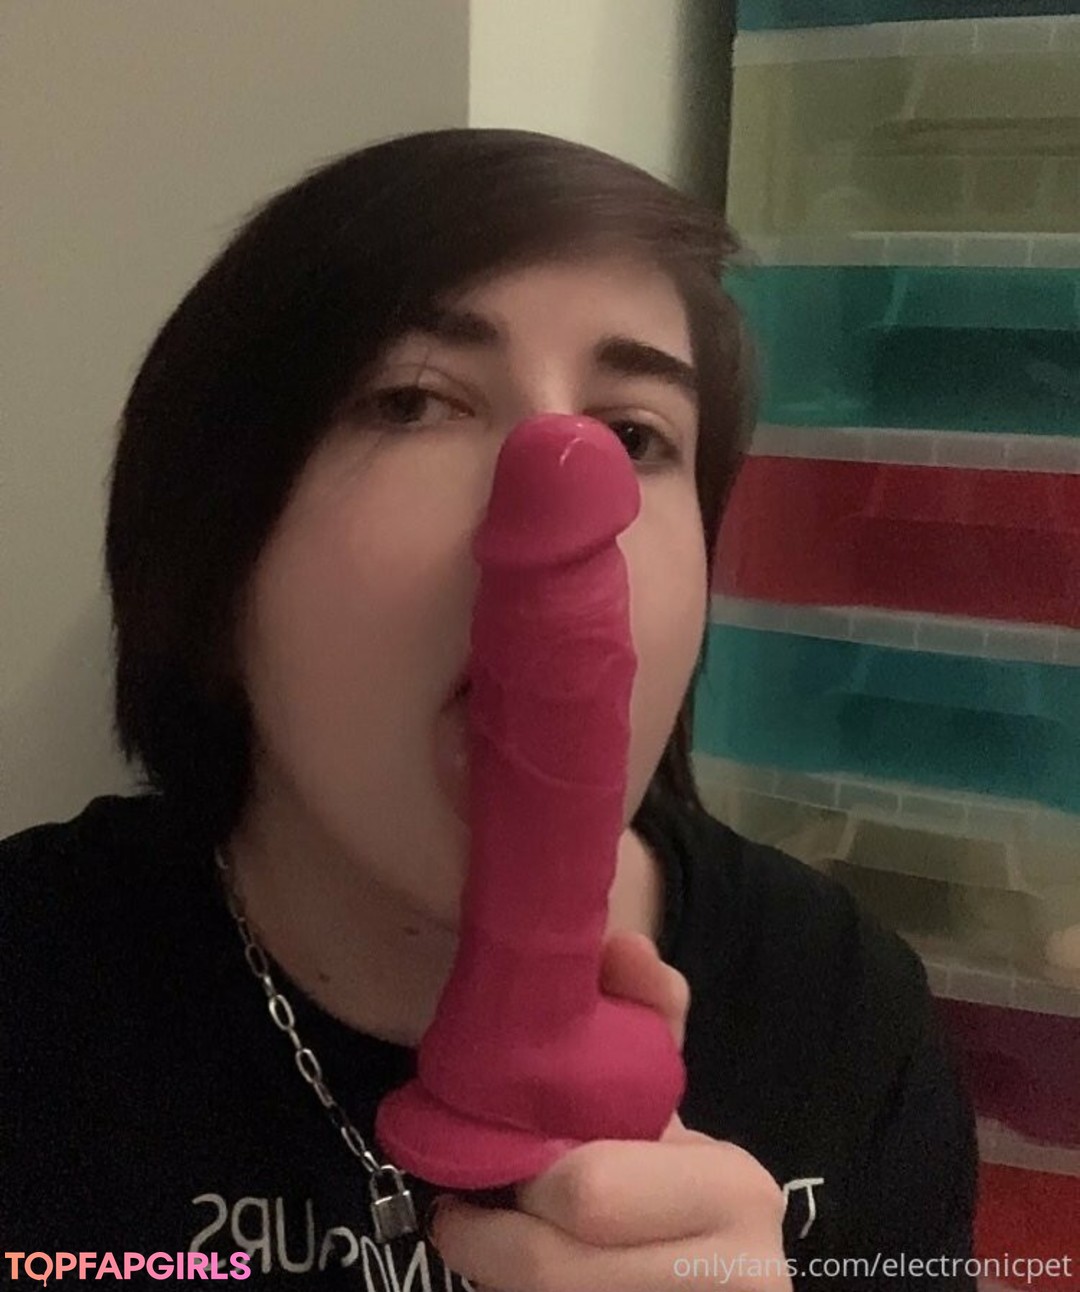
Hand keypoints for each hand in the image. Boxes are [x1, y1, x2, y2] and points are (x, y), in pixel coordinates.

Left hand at [428, 931, 792, 1290]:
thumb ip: (643, 1016)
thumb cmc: (675, 1178)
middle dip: (492, 1236)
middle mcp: (739, 1275)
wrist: (717, 1278)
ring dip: (497, 1276)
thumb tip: (621, 943)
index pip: (586, 1190)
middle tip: (464, 1212)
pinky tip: (515, 1277)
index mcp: (736, 1190)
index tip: (490, 1161)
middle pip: (550, 1266)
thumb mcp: (660, 1093)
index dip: (521, 1176)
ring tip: (486, 1243)